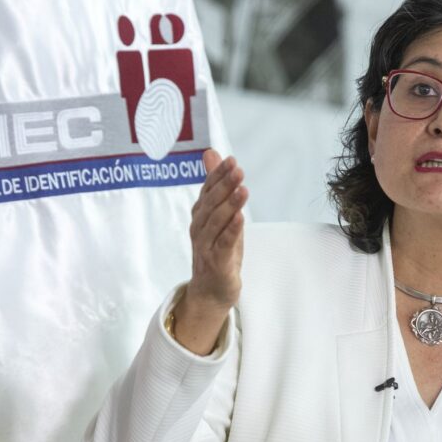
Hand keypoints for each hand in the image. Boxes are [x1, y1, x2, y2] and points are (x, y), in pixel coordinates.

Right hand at [174, 150, 247, 354]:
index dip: (218, 175)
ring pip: (216, 223)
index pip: (207, 190)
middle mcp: (199, 229)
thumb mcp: (220, 215)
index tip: (230, 160)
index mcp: (200, 215)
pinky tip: (240, 218)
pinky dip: (231, 231)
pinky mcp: (216, 262)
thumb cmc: (217, 249)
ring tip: (243, 190)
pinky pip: (224, 244)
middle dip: (224, 186)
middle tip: (238, 170)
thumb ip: (216, 184)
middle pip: (211, 204)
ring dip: (229, 205)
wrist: (211, 290)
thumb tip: (212, 152)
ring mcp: (206, 246)